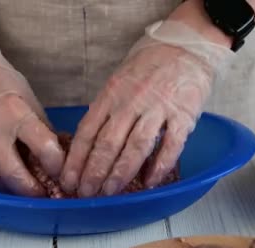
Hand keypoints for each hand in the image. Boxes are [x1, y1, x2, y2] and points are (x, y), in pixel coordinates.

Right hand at [0, 21, 63, 196]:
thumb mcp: (28, 98)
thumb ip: (40, 128)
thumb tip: (56, 156)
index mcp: (16, 112)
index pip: (43, 147)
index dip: (56, 165)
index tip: (61, 171)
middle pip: (14, 173)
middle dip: (32, 190)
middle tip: (43, 194)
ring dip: (11, 188)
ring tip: (25, 190)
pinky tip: (6, 179)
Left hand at [60, 20, 233, 196]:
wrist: (186, 46)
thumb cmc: (148, 66)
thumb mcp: (118, 82)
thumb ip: (105, 110)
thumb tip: (89, 144)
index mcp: (110, 95)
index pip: (87, 132)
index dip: (76, 160)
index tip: (68, 180)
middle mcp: (130, 103)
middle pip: (108, 143)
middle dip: (94, 172)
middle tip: (85, 193)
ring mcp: (157, 109)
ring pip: (135, 147)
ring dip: (121, 173)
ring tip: (110, 192)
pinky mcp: (183, 115)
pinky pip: (170, 146)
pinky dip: (159, 167)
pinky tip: (149, 184)